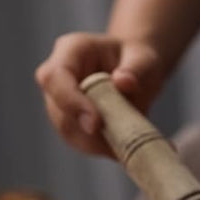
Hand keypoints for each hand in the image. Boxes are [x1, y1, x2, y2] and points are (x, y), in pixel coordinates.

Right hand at [35, 33, 163, 157]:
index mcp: (71, 50)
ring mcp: (60, 101)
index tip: (95, 123)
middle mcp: (58, 76)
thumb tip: (123, 82)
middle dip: (85, 131)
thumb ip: (136, 68)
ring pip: (66, 130)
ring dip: (94, 143)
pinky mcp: (70, 121)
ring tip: (124, 144)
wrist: (137, 69)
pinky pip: (78, 141)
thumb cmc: (138, 58)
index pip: (55, 77)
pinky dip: (100, 148)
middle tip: (119, 142)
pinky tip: (120, 147)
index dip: (71, 102)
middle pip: (57, 109)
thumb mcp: (145, 57)